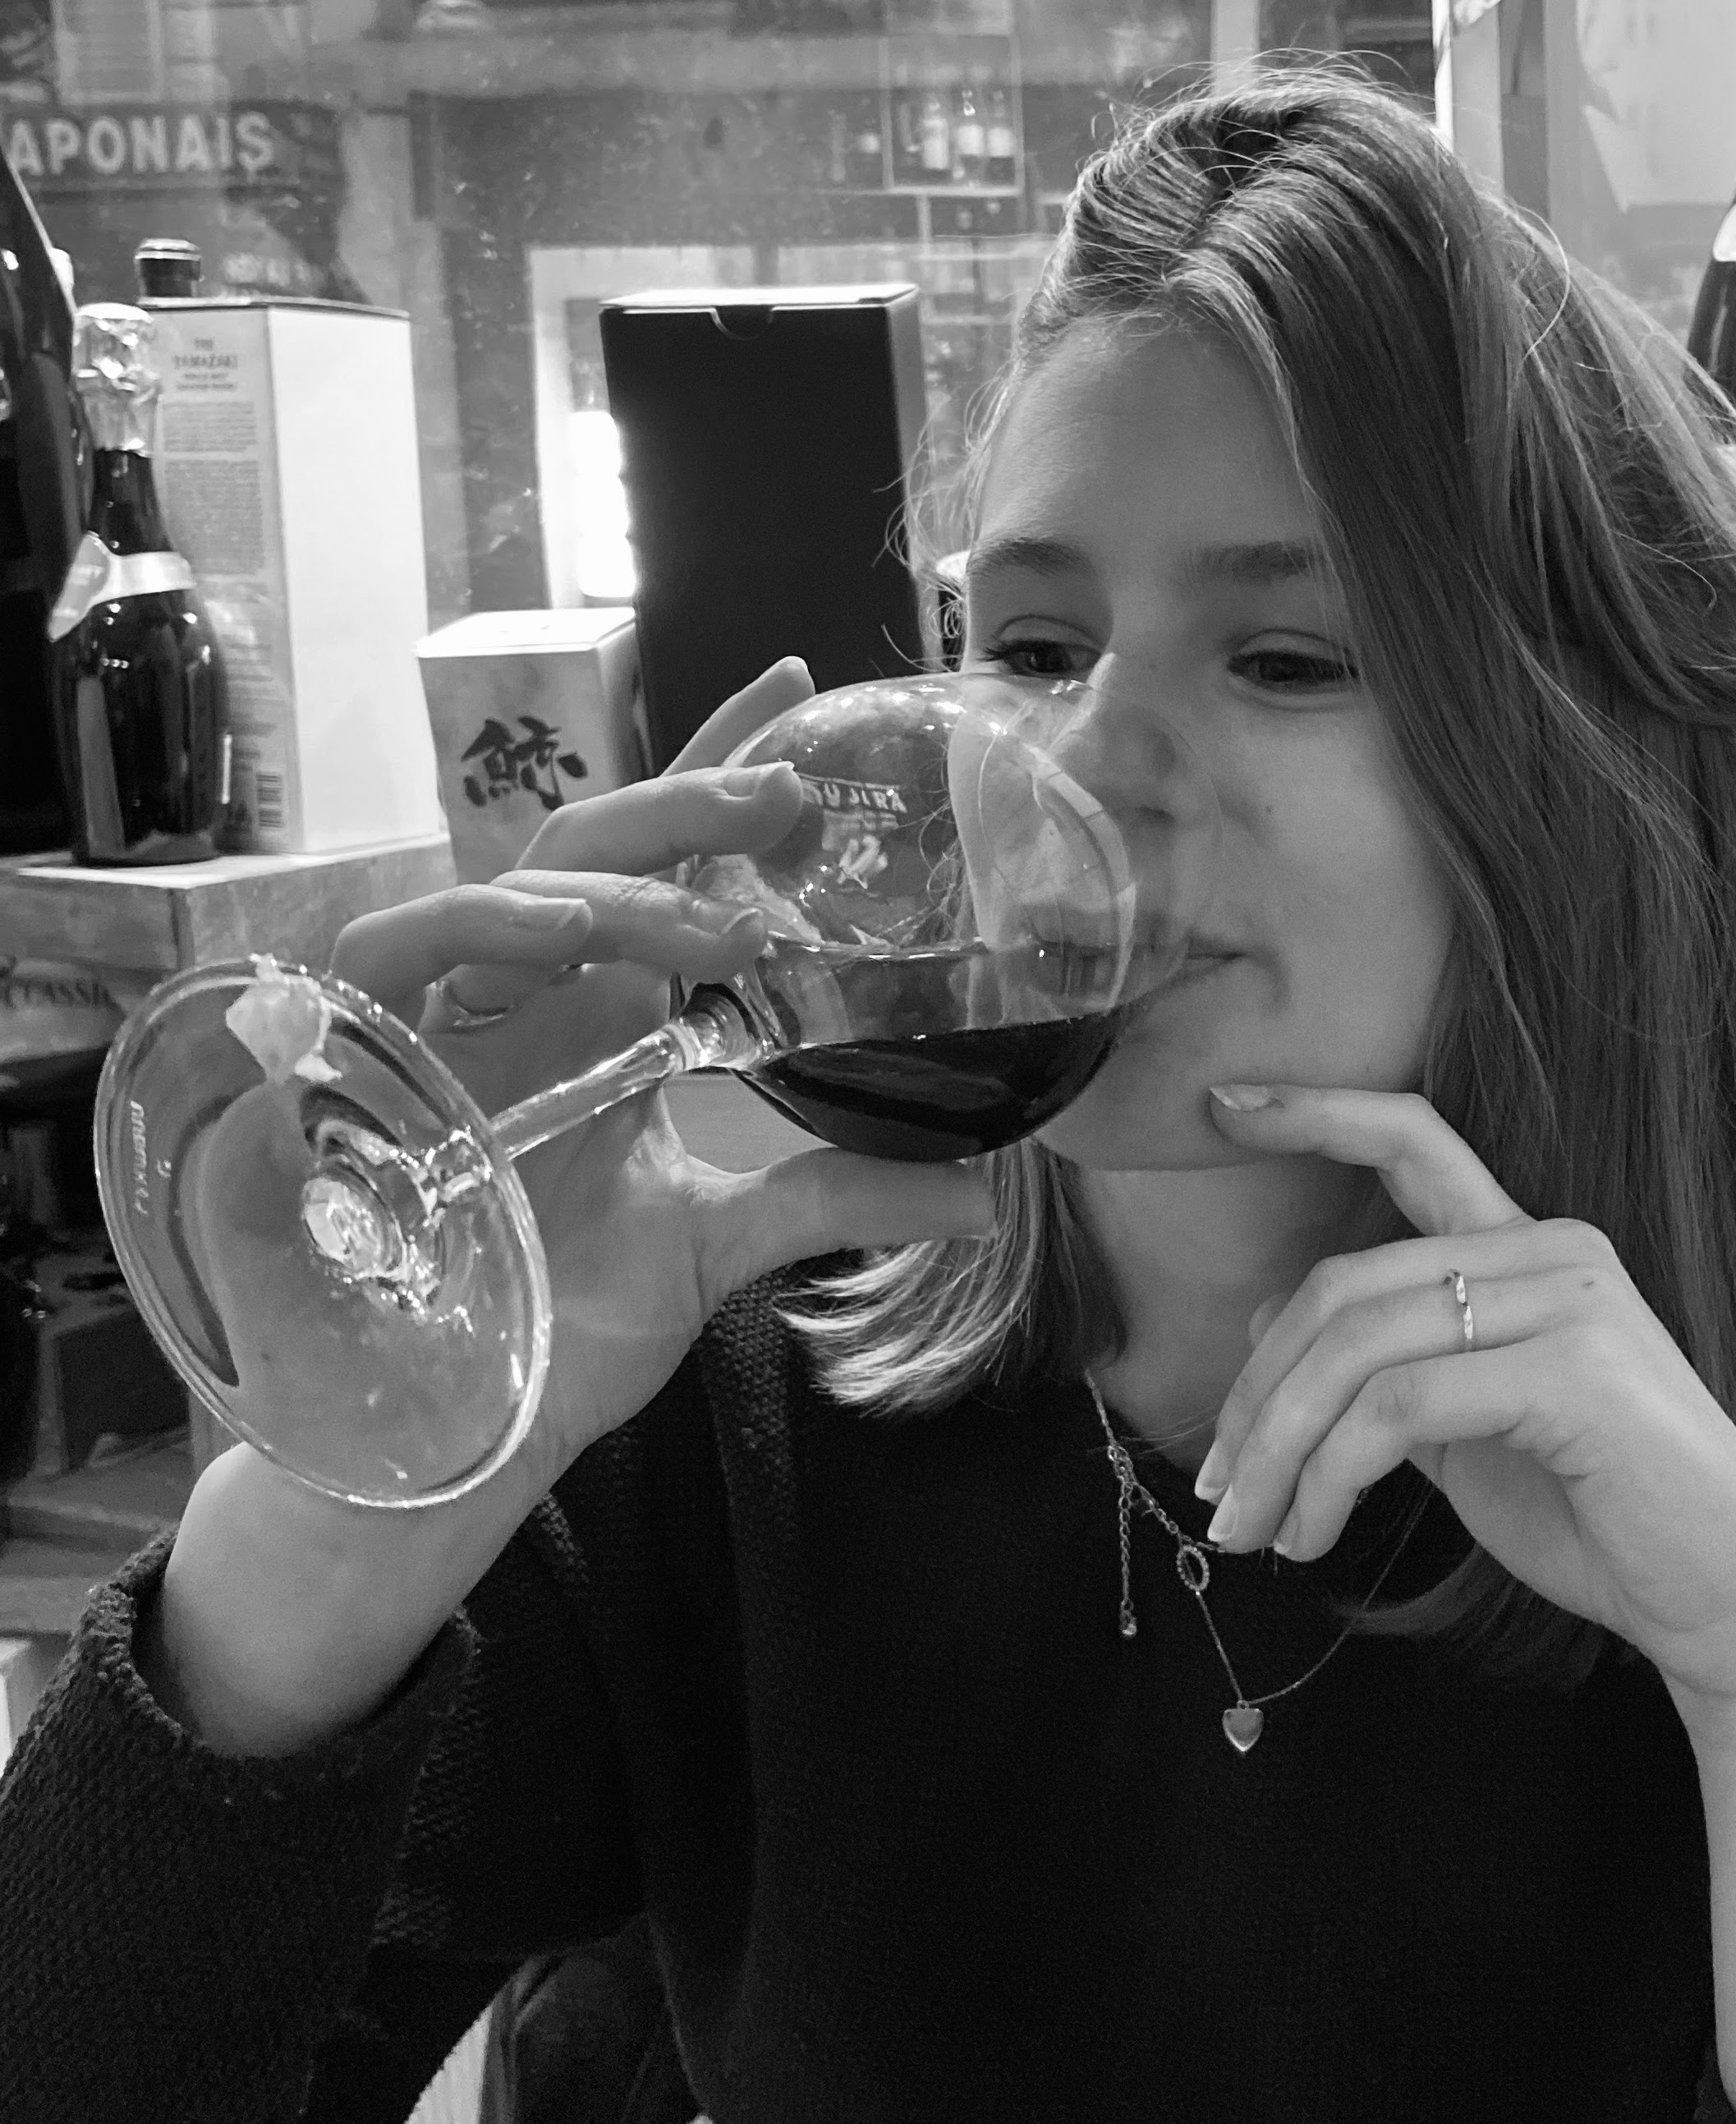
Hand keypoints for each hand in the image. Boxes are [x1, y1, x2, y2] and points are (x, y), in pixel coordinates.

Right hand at [327, 656, 993, 1499]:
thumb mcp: (722, 1249)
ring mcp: (445, 1026)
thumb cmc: (558, 1327)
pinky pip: (404, 953)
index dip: (719, 767)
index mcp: (606, 1014)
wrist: (454, 1436)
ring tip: (717, 919)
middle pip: (592, 844)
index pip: (665, 860)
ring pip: (511, 885)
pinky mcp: (366, 1067)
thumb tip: (981, 1184)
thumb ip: (838, 1197)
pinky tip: (558, 935)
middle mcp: (526, 998)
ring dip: (614, 886)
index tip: (802, 687)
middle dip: (685, 800)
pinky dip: (479, 928)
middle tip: (789, 791)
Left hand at [1196, 1084, 1735, 1748]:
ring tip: (1252, 1527)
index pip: (1415, 1141)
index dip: (1318, 1112)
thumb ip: (1386, 1369)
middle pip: (1347, 1283)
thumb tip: (1272, 1319)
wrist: (1723, 1598)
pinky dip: (1331, 1476)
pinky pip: (1399, 1406)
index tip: (1222, 1102)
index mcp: (1529, 1247)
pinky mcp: (1572, 1371)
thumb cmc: (1601, 1515)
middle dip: (1258, 1390)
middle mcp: (1552, 1251)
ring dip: (1280, 1448)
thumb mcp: (1466, 1431)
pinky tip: (1316, 1536)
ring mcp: (1568, 1303)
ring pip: (1359, 1347)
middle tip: (1217, 1489)